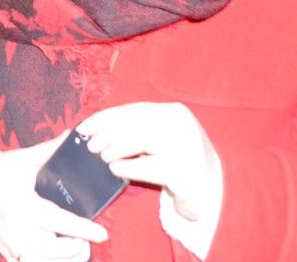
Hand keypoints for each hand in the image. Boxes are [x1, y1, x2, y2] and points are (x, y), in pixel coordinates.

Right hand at [0, 134, 106, 261]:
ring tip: (74, 246)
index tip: (102, 233)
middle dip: (74, 247)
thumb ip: (51, 150)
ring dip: (62, 257)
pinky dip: (46, 260)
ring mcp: (9, 242)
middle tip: (85, 239)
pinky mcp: (6, 251)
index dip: (83, 229)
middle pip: (52, 249)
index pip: (59, 220)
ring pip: (42, 261)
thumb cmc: (1, 171)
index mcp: (23, 203)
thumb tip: (74, 135)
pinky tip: (56, 251)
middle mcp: (15, 226)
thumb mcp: (25, 158)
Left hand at [77, 102, 222, 228]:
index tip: (84, 127)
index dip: (105, 117)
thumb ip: (134, 128)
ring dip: (116, 148)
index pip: (133, 109)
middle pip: (135, 123)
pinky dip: (129, 167)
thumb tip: (94, 129)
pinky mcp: (184, 172)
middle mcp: (182, 125)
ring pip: (141, 141)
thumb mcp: (160, 137)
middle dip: (107, 133)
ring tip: (102, 156)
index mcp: (174, 112)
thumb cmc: (178, 158)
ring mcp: (185, 147)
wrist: (212, 187)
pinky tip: (116, 169)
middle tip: (90, 145)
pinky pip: (149, 167)